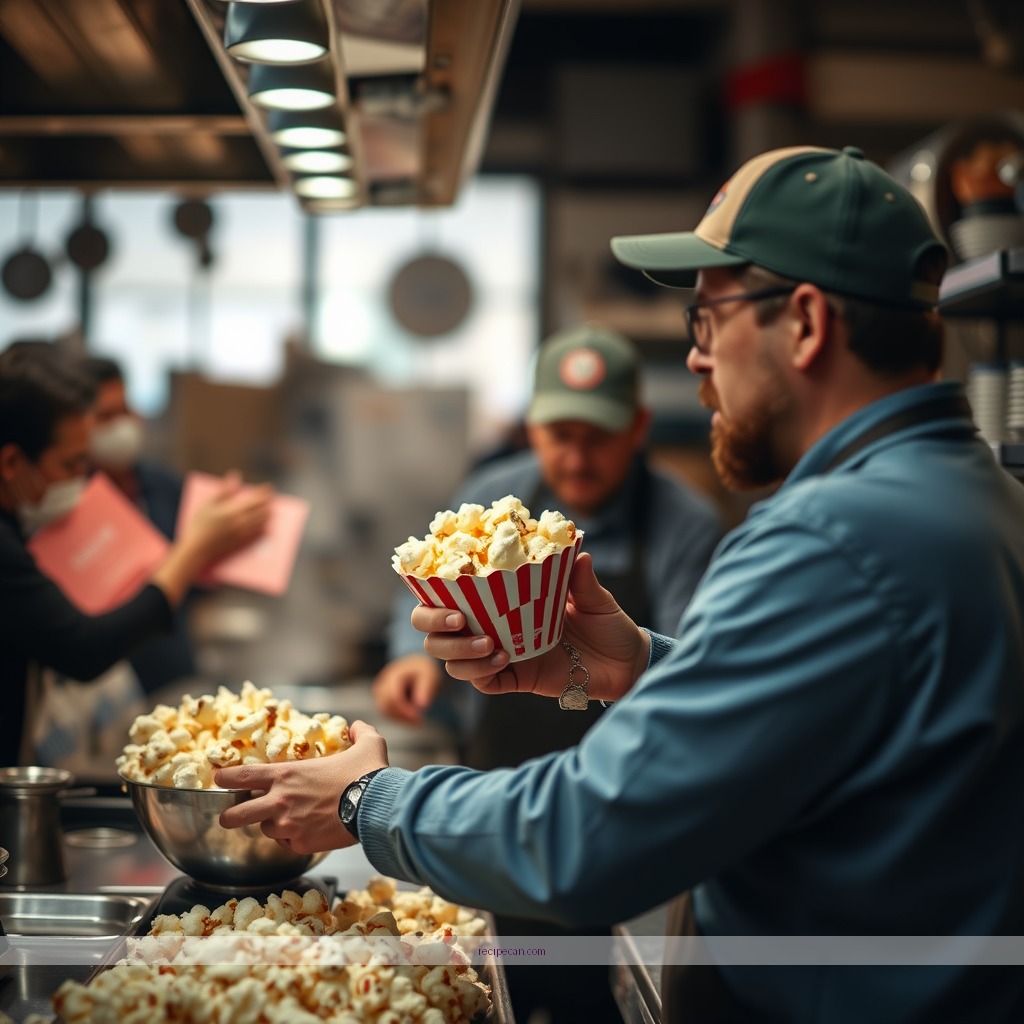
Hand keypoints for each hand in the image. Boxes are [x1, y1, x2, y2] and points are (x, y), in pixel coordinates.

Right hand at [184, 471, 273, 564]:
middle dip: (269, 503)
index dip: (263, 492)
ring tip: (270, 509)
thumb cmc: (200, 524)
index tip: (269, 487)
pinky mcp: (242, 544)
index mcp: (233, 511)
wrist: (197, 548)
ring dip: (269, 514)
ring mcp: (243, 534)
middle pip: (262, 511)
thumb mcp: (209, 504)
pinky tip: (266, 525)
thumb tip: (235, 475)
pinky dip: (265, 527)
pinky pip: (259, 534)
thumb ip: (225, 490)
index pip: (255, 499)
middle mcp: (241, 523)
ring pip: (262, 522)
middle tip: (272, 497)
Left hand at [215, 721, 388, 853]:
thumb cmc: (368, 774)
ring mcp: (288, 825)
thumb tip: (358, 726)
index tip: (220, 779)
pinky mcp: (301, 844)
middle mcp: (280, 800)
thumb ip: (359, 732)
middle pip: (236, 814)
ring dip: (274, 826)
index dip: (226, 778)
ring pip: (266, 830)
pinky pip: (289, 844)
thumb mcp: (366, 744)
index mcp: (287, 774)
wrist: (375, 806)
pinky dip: (295, 839)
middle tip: (228, 817)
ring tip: (292, 820)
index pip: (242, 776)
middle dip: (228, 816)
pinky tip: (310, 832)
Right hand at [372, 655, 443, 723]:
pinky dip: (398, 717)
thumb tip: (422, 706)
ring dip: (401, 718)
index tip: (418, 718)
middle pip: (386, 705)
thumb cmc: (424, 671)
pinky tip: (411, 717)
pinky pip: (386, 712)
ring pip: (385, 711)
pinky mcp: (380, 698)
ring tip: (417, 719)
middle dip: (403, 716)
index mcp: (395, 674)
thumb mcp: (430, 676)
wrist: (415, 666)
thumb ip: (426, 689)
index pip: (393, 696)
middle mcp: (383, 682)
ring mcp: (379, 691)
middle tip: (419, 721)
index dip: (404, 710)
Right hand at [412, 552, 648, 703]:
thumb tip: (578, 551)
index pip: (451, 594)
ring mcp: (500, 655)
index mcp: (503, 599)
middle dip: (434, 624)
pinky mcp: (514, 679)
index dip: (433, 590)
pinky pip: (482, 682)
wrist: (626, 663)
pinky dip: (481, 673)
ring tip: (489, 644)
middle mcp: (493, 626)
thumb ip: (581, 578)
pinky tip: (501, 660)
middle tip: (457, 620)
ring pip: (452, 660)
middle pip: (436, 631)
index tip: (439, 581)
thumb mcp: (594, 597)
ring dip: (460, 651)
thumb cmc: (607, 624)